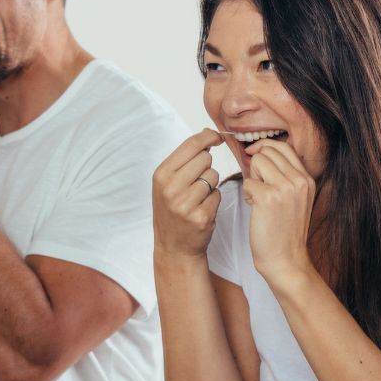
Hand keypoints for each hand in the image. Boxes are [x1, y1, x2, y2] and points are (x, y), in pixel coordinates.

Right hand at [152, 129, 223, 262]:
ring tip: (197, 197)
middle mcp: (171, 188)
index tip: (217, 137)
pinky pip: (218, 194)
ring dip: (211, 184)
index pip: (191, 145)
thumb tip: (209, 133)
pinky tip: (202, 209)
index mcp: (161, 175)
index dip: (208, 137)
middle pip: (205, 159)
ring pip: (214, 176)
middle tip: (196, 182)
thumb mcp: (168, 182)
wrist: (173, 246)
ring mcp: (186, 203)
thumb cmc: (172, 209)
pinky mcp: (201, 216)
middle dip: (206, 167)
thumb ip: (185, 158)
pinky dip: (214, 199)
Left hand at [242, 139, 317, 288]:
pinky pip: (247, 182)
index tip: (253, 154)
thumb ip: (284, 176)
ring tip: (259, 199)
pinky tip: (256, 210)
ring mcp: (285, 188)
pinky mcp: (268, 198)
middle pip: (268, 151)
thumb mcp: (295, 198)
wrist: (286, 260)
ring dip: (253, 180)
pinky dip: (247, 195)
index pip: (284, 146)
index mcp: (307, 179)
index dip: (265, 147)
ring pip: (257, 162)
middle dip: (257, 166)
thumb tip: (260, 153)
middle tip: (260, 188)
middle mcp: (299, 180)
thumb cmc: (284, 230)